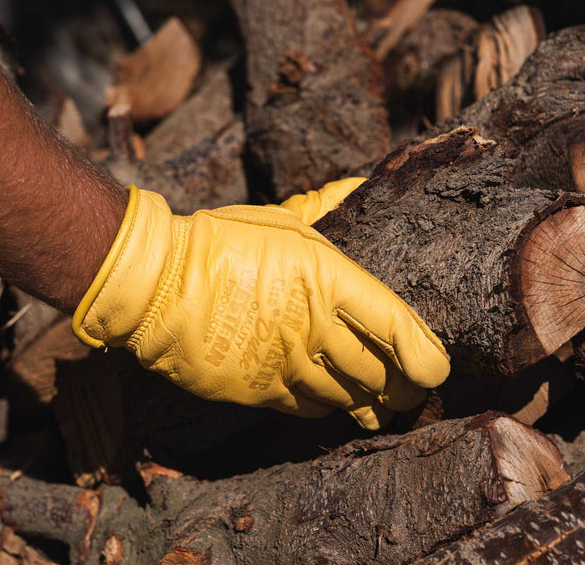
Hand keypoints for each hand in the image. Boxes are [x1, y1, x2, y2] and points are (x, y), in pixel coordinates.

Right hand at [73, 186, 448, 429]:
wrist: (157, 283)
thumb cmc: (220, 242)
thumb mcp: (279, 218)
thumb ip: (326, 206)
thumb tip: (359, 185)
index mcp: (326, 279)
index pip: (395, 326)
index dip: (425, 354)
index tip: (436, 367)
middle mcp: (314, 327)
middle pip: (378, 372)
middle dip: (406, 387)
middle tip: (415, 389)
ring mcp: (287, 364)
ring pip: (348, 397)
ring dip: (373, 403)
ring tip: (385, 405)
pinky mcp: (260, 390)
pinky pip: (310, 408)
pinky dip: (330, 406)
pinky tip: (336, 401)